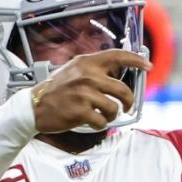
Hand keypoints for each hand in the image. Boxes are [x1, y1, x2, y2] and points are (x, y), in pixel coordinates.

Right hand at [31, 49, 150, 133]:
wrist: (35, 107)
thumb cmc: (56, 90)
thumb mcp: (74, 70)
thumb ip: (94, 69)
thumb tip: (118, 72)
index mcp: (87, 62)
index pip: (117, 56)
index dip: (136, 60)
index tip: (147, 65)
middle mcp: (87, 75)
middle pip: (122, 89)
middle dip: (129, 101)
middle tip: (127, 106)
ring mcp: (84, 94)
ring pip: (114, 108)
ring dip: (112, 115)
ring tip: (104, 115)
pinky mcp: (81, 111)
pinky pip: (102, 122)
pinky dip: (100, 125)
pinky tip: (92, 122)